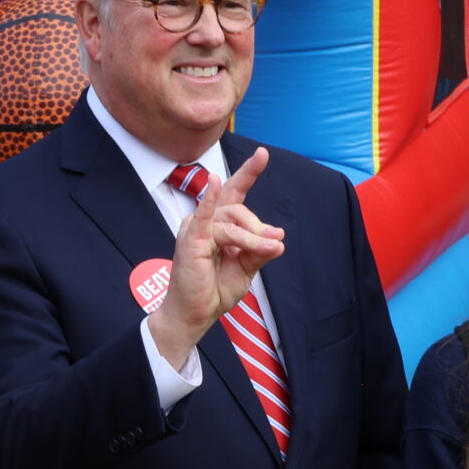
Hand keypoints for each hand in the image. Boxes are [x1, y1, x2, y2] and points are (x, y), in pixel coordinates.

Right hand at [147, 146, 284, 368]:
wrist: (196, 315)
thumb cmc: (215, 290)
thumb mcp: (246, 268)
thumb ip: (259, 250)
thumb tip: (277, 238)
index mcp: (218, 225)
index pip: (235, 192)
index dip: (249, 172)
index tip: (263, 153)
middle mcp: (205, 221)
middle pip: (238, 208)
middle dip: (259, 226)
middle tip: (272, 243)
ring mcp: (196, 229)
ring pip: (232, 219)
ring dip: (254, 236)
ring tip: (267, 249)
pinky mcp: (191, 240)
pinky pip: (205, 217)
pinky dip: (210, 199)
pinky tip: (216, 182)